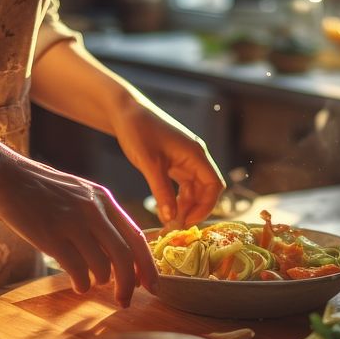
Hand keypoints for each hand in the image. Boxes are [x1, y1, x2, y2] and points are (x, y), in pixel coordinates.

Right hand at [0, 156, 156, 306]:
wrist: (7, 177)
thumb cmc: (45, 190)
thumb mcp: (82, 194)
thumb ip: (102, 218)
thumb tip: (123, 255)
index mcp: (104, 200)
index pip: (137, 237)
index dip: (148, 266)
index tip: (153, 286)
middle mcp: (93, 211)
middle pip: (124, 257)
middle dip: (129, 284)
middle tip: (125, 301)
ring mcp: (72, 223)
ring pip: (101, 266)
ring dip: (100, 282)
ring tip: (91, 283)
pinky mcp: (51, 237)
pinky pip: (76, 270)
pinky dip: (81, 283)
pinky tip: (78, 285)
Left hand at [111, 102, 225, 228]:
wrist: (125, 112)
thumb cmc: (138, 131)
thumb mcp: (149, 164)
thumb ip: (162, 192)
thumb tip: (171, 219)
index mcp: (196, 155)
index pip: (214, 185)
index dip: (207, 206)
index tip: (188, 221)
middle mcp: (195, 158)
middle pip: (206, 189)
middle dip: (195, 209)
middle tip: (177, 226)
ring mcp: (185, 160)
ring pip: (194, 189)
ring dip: (186, 206)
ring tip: (170, 221)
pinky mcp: (174, 162)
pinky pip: (183, 185)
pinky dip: (177, 198)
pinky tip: (166, 209)